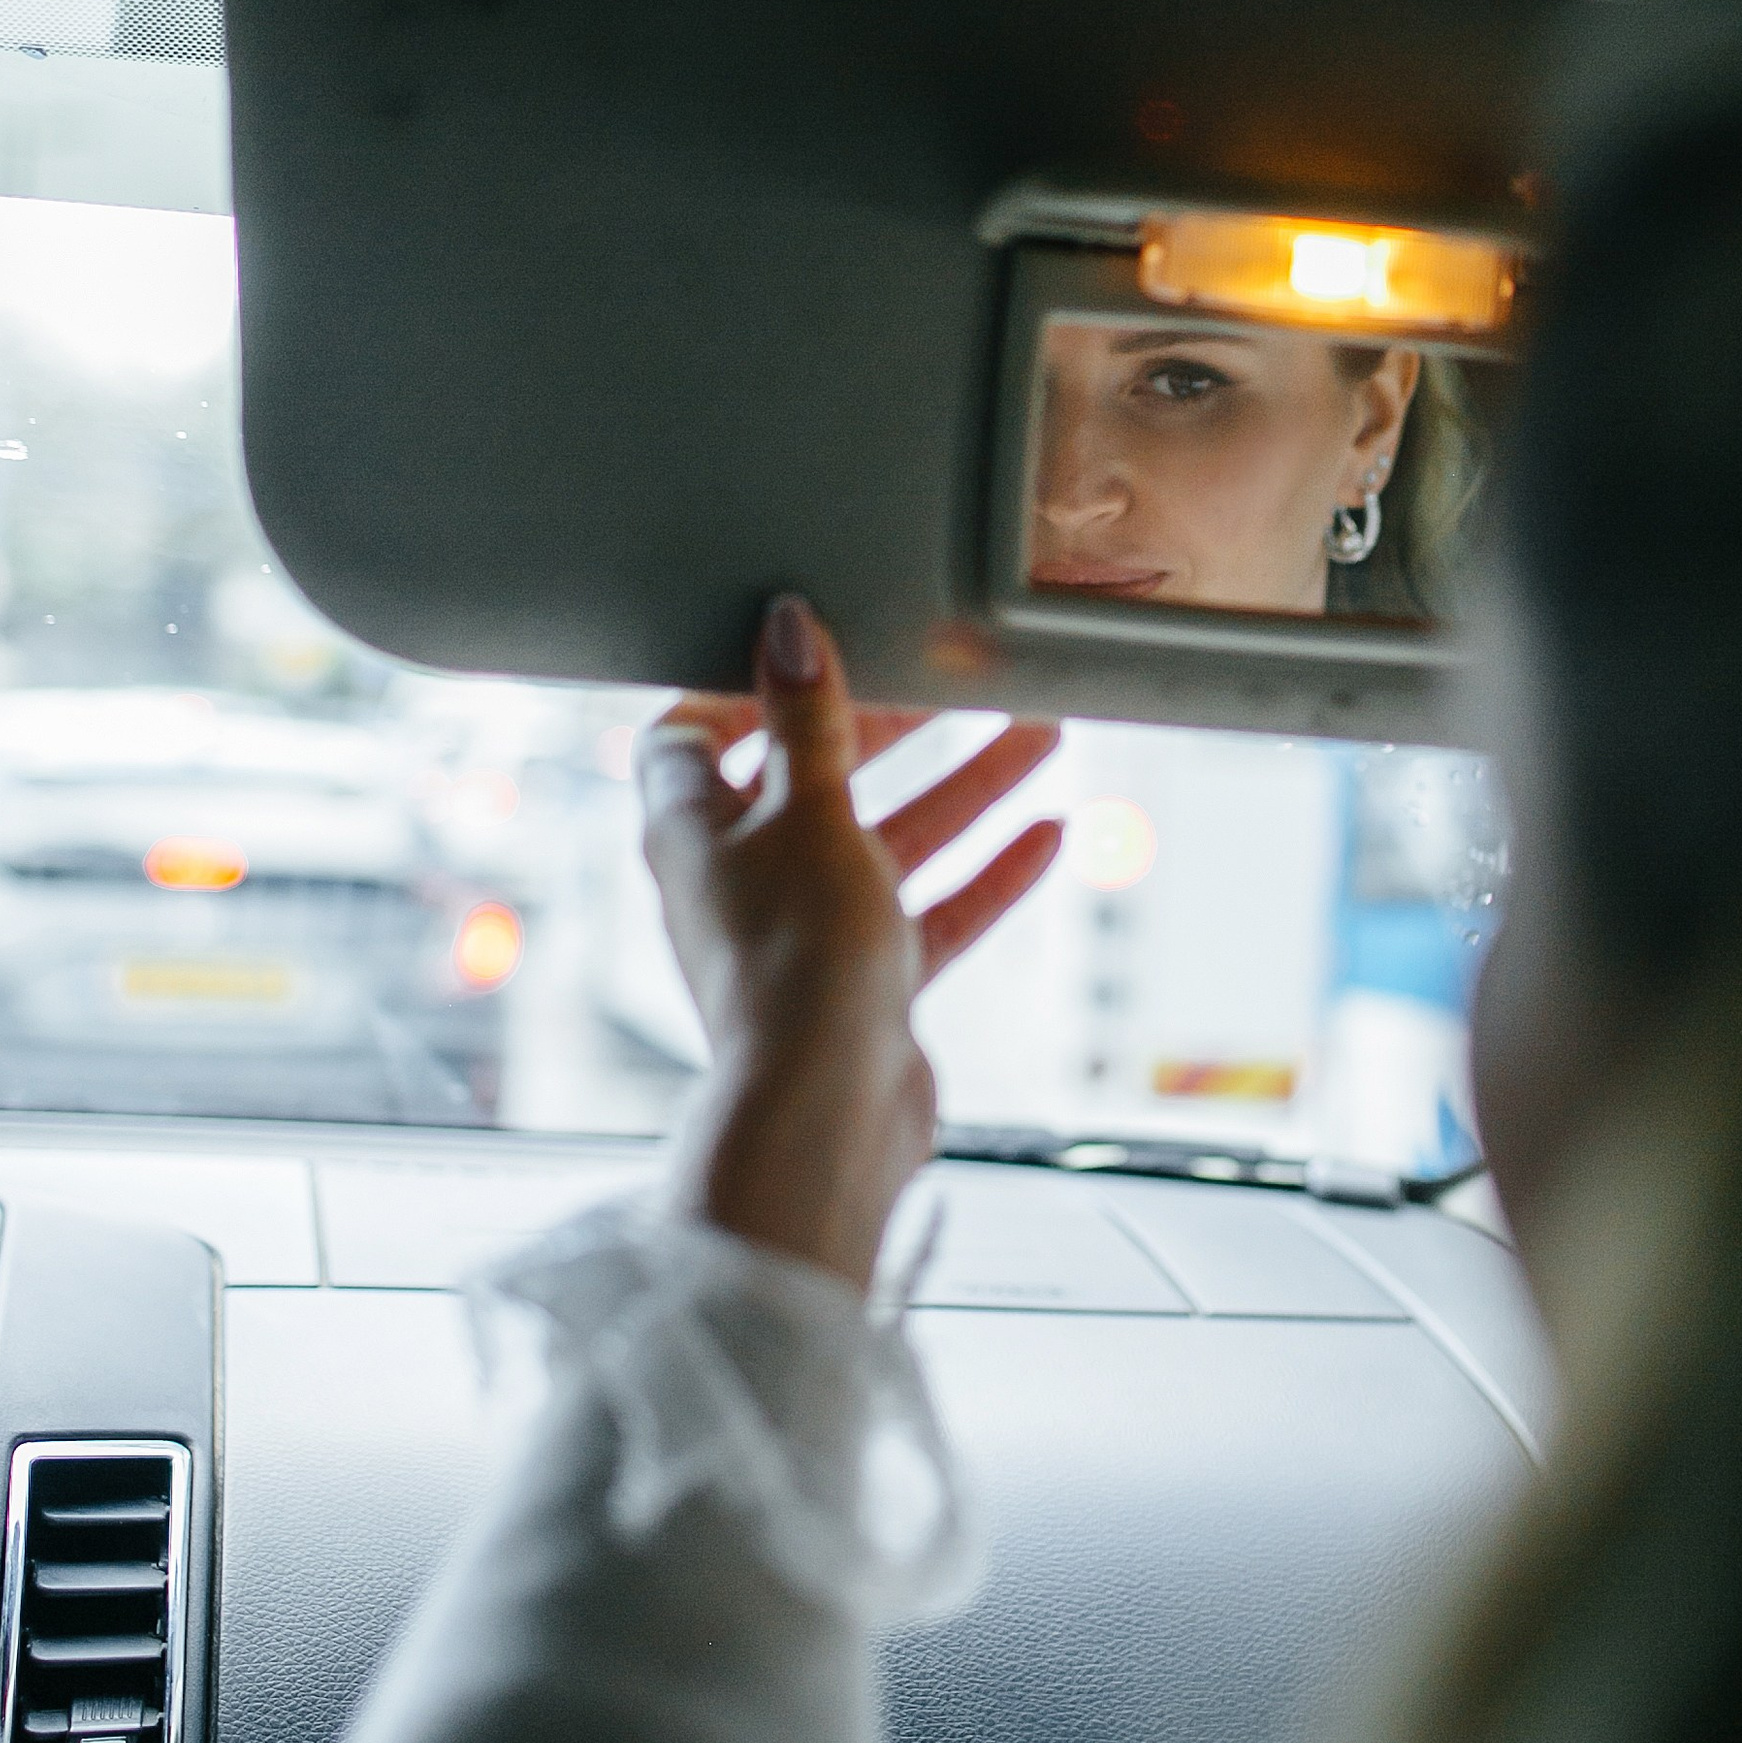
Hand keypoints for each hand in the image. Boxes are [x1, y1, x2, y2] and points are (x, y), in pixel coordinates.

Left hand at [637, 593, 1063, 1289]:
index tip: (812, 648)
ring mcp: (808, 933)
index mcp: (694, 830)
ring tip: (1042, 731)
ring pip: (891, 839)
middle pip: (816, 776)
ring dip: (963, 786)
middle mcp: (743, 878)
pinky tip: (1048, 834)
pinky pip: (931, 911)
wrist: (826, 1116)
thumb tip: (787, 626)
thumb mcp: (809, 813)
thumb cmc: (794, 960)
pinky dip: (985, 873)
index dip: (742, 687)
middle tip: (955, 678)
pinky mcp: (867, 984)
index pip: (693, 735)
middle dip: (891, 726)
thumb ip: (807, 719)